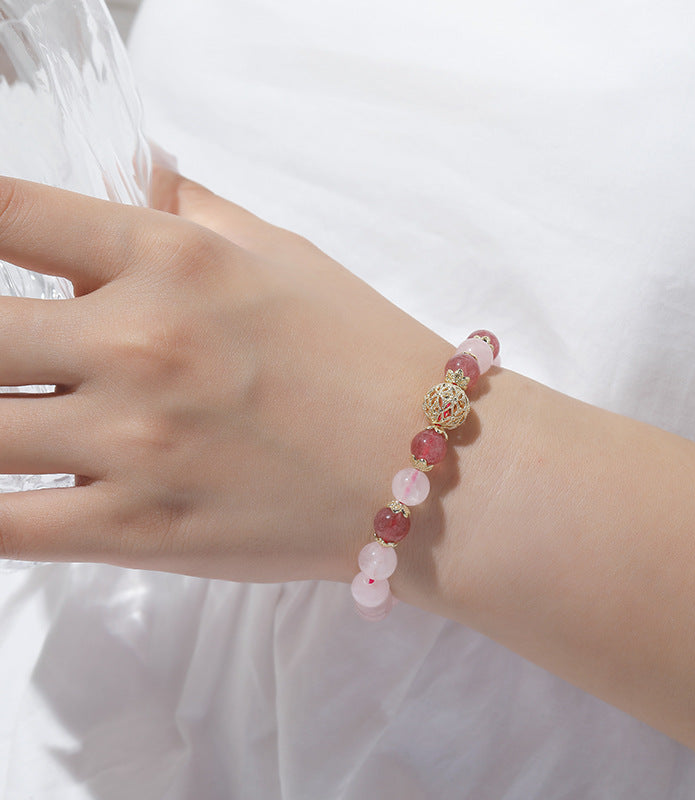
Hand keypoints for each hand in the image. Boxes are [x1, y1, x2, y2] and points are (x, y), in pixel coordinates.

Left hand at [0, 171, 451, 582]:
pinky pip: (5, 525)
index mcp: (174, 258)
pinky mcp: (138, 531)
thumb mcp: (286, 255)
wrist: (432, 465)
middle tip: (17, 361)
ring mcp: (134, 443)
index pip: (5, 214)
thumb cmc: (364, 352)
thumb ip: (195, 213)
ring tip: (23, 418)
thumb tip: (138, 182)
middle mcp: (139, 340)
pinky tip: (9, 496)